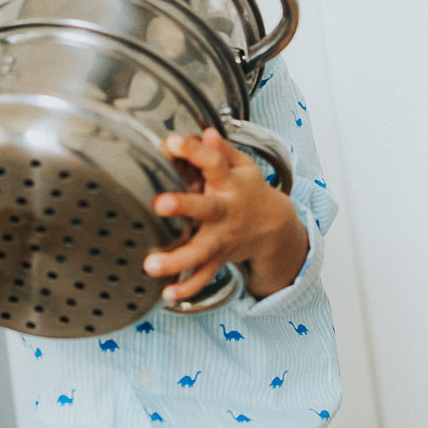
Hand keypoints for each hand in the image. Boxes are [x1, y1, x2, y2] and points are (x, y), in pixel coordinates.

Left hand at [144, 129, 308, 300]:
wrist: (276, 228)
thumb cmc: (250, 191)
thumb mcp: (243, 166)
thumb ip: (221, 150)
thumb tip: (203, 133)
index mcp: (229, 183)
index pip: (213, 163)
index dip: (193, 150)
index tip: (171, 142)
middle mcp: (225, 211)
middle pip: (206, 209)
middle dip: (183, 206)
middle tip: (159, 203)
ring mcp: (222, 238)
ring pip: (201, 252)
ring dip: (177, 260)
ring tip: (151, 265)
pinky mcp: (219, 258)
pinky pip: (204, 276)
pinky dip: (188, 288)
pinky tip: (168, 294)